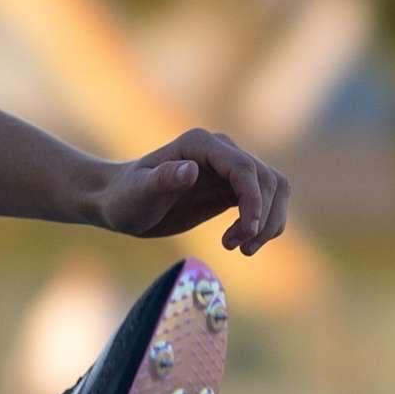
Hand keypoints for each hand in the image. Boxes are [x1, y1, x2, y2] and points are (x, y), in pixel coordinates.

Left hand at [93, 128, 289, 254]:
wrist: (119, 204)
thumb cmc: (124, 198)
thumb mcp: (138, 194)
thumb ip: (163, 180)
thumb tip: (190, 170)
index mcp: (200, 144)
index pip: (244, 168)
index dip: (254, 200)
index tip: (248, 232)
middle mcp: (220, 151)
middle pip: (268, 180)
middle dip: (262, 216)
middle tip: (238, 247)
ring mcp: (229, 169)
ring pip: (275, 190)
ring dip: (269, 222)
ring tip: (242, 249)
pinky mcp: (232, 189)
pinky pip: (266, 203)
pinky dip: (264, 225)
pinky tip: (241, 245)